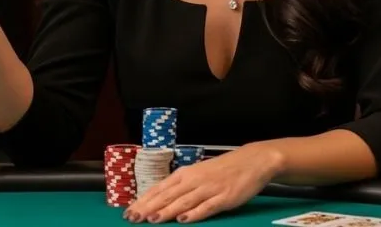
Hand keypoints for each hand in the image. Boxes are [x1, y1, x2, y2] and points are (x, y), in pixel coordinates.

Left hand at [125, 142, 281, 223]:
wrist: (251, 160)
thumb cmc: (222, 169)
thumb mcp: (198, 174)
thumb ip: (181, 187)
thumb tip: (161, 199)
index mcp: (185, 174)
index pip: (159, 189)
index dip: (144, 201)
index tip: (129, 212)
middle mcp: (194, 180)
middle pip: (167, 196)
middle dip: (148, 208)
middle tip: (132, 218)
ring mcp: (208, 189)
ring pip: (183, 202)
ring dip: (166, 211)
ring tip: (152, 220)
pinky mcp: (223, 198)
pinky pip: (206, 207)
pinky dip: (194, 214)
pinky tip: (183, 220)